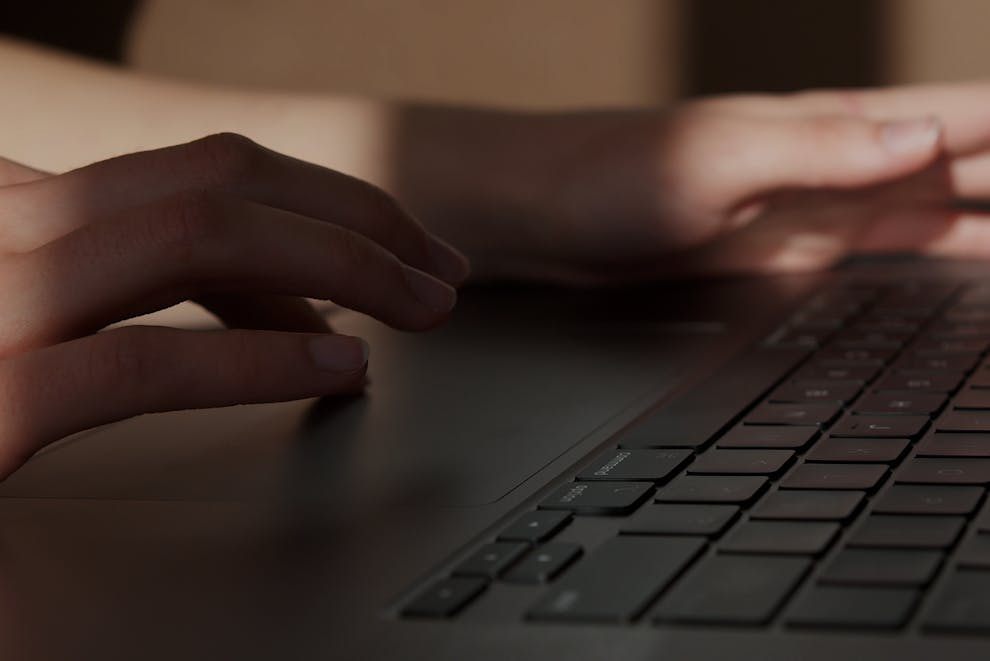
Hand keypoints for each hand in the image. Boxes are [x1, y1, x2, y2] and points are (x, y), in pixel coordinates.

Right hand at [0, 133, 468, 476]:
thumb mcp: (45, 323)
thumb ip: (144, 302)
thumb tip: (295, 315)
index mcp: (11, 216)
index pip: (189, 175)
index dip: (312, 206)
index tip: (389, 254)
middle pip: (209, 181)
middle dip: (351, 215)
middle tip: (437, 265)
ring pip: (187, 236)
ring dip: (336, 265)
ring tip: (419, 305)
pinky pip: (137, 362)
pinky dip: (255, 363)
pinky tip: (336, 376)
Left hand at [475, 83, 989, 282]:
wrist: (550, 217)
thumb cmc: (614, 174)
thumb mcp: (720, 159)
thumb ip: (822, 149)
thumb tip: (926, 134)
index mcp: (830, 126)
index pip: (961, 113)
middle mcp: (838, 162)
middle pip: (965, 159)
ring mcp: (819, 208)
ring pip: (939, 204)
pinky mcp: (793, 251)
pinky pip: (891, 246)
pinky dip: (943, 252)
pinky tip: (972, 262)